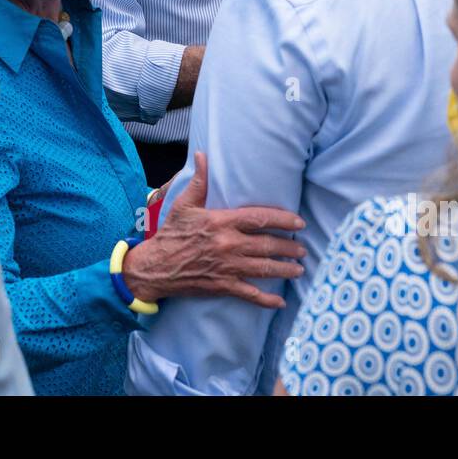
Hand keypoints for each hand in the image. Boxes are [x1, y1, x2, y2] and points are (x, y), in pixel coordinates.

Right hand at [121, 151, 305, 307]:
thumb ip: (199, 181)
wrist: (154, 267)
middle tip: (303, 248)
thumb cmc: (170, 234)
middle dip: (289, 247)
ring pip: (264, 269)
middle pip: (267, 245)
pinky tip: (280, 302)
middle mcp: (228, 244)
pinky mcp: (223, 286)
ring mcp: (227, 267)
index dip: (283, 220)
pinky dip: (266, 300)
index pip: (260, 218)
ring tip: (299, 270)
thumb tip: (202, 155)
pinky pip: (250, 295)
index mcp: (221, 222)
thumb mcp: (184, 205)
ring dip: (285, 270)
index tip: (299, 223)